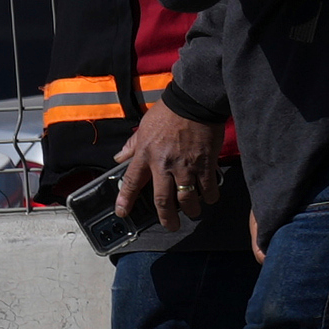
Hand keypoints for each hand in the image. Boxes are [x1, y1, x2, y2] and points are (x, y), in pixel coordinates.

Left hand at [109, 102, 218, 224]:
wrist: (193, 102)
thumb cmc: (168, 113)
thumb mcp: (144, 127)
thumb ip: (132, 145)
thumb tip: (119, 158)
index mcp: (146, 155)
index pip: (132, 182)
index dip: (125, 200)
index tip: (122, 213)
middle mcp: (164, 164)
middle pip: (162, 201)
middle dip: (166, 218)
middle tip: (171, 226)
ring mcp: (186, 166)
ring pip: (187, 199)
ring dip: (191, 210)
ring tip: (192, 212)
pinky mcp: (205, 164)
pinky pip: (208, 189)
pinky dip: (209, 196)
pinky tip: (209, 197)